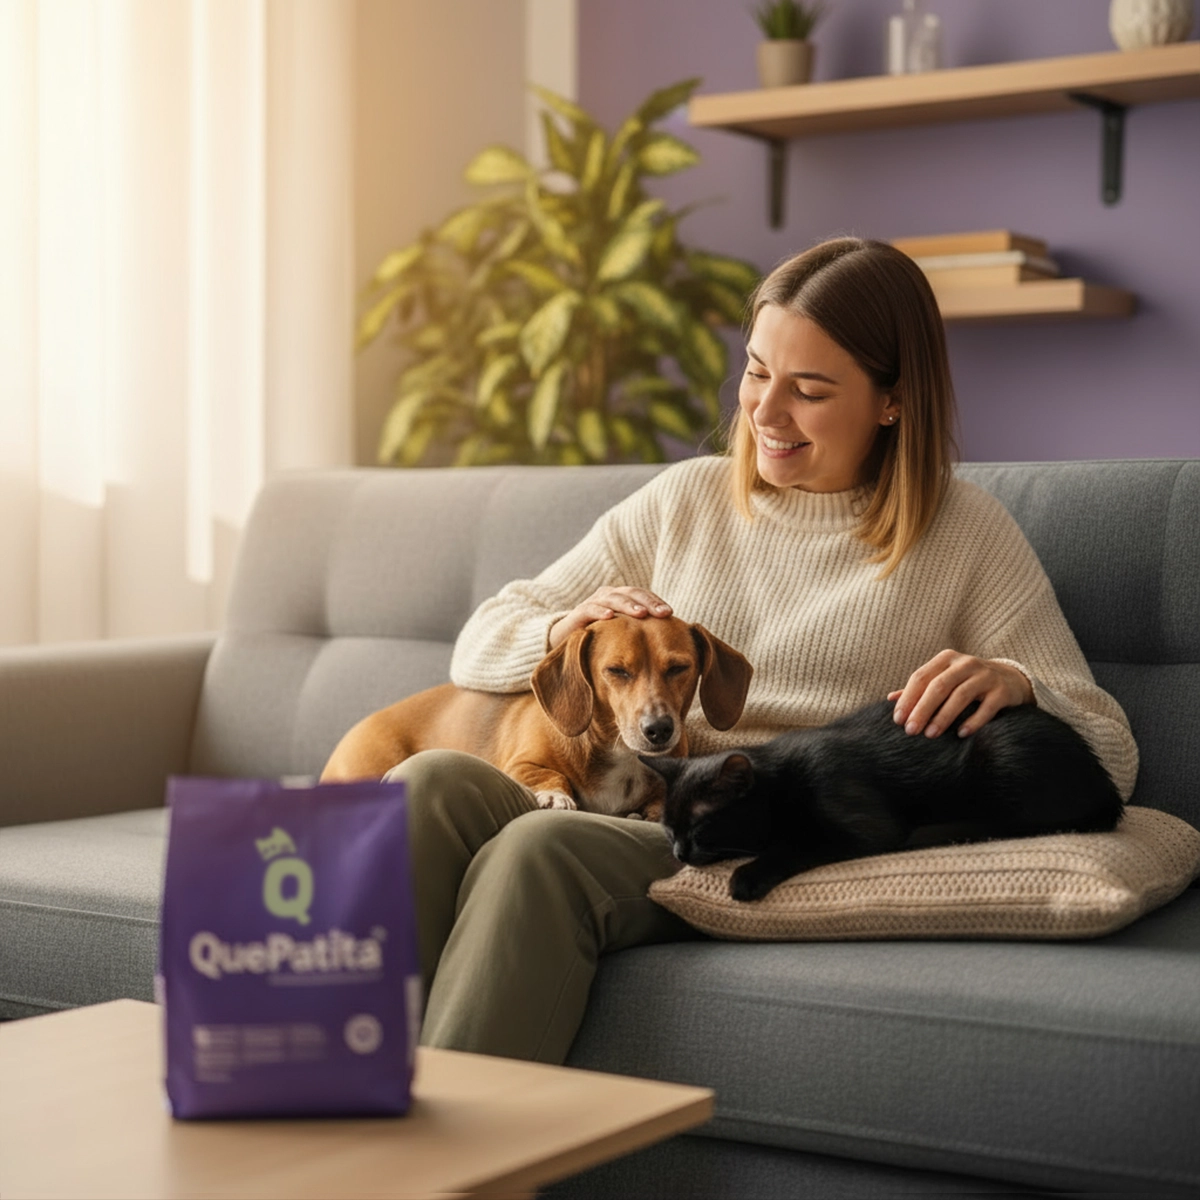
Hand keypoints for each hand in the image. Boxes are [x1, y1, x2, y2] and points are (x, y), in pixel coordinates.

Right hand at [548, 587, 672, 649]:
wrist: (567, 640)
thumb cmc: (601, 638)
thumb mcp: (622, 633)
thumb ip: (640, 631)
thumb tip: (667, 637)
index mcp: (621, 598)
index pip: (642, 595)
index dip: (655, 601)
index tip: (670, 613)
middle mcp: (608, 596)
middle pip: (630, 593)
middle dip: (647, 602)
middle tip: (662, 613)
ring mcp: (593, 603)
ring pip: (613, 599)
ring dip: (627, 605)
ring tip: (641, 613)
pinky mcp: (578, 613)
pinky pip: (590, 609)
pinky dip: (600, 611)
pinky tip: (610, 617)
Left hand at [888, 650, 1033, 738]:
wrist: (1011, 679)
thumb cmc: (968, 682)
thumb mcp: (944, 679)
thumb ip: (920, 688)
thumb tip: (890, 699)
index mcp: (946, 658)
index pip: (921, 677)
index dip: (908, 699)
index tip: (898, 720)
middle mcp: (965, 663)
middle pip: (938, 686)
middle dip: (922, 709)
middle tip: (910, 731)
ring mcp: (986, 676)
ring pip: (960, 695)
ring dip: (943, 717)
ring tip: (930, 734)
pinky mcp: (1002, 691)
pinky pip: (986, 707)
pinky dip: (973, 721)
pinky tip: (961, 734)